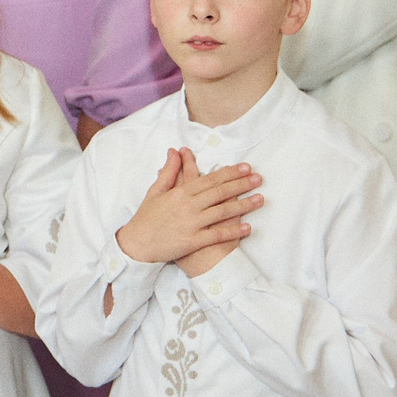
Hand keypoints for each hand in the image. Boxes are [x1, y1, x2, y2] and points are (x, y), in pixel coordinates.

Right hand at [116, 147, 261, 267]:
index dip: (229, 173)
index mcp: (180, 193)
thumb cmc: (146, 218)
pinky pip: (217, 235)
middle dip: (241, 184)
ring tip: (260, 199)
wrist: (136, 244)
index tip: (245, 168)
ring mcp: (191, 224)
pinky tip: (248, 227)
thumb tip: (174, 152)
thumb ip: (168, 172)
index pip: (209, 179)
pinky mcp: (192, 241)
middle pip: (219, 193)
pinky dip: (233, 231)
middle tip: (259, 179)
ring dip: (243, 205)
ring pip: (222, 212)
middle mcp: (188, 206)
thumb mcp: (155, 191)